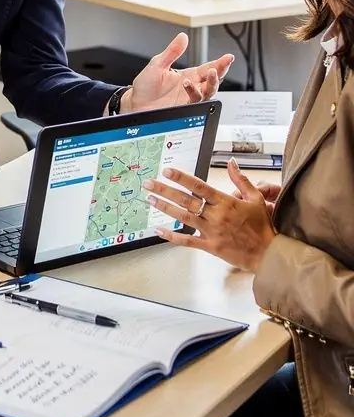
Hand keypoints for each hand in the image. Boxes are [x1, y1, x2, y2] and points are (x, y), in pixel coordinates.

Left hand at [126, 32, 233, 112]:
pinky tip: (188, 83)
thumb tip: (183, 36)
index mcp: (188, 75)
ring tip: (211, 72)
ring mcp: (188, 98)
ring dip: (212, 83)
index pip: (208, 68)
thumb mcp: (157, 64)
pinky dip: (194, 92)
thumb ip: (172, 52)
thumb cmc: (145, 86)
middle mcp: (191, 87)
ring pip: (208, 92)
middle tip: (221, 66)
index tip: (229, 57)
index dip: (220, 63)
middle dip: (220, 72)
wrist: (135, 103)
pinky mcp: (183, 108)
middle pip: (212, 80)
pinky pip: (195, 101)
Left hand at [142, 159, 276, 271]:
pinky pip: (188, 241)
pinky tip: (159, 230)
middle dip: (165, 191)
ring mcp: (211, 232)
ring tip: (151, 200)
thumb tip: (231, 162)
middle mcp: (216, 216)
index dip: (182, 178)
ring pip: (184, 217)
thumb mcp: (256, 198)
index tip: (168, 171)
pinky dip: (172, 236)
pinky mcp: (210, 246)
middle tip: (149, 184)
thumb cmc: (262, 226)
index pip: (199, 186)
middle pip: (186, 200)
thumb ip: (241, 179)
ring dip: (165, 208)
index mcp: (226, 202)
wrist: (267, 253)